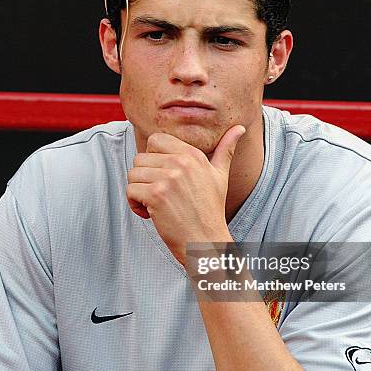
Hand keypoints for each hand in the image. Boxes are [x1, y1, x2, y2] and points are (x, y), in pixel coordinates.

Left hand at [126, 125, 244, 264]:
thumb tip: (239, 128)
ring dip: (138, 192)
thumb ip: (226, 150)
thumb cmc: (211, 211)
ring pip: (133, 174)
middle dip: (144, 177)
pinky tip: (150, 214)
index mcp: (193, 155)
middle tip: (158, 194)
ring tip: (155, 204)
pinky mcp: (157, 196)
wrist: (206, 242)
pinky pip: (130, 190)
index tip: (163, 177)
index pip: (155, 140)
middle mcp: (181, 163)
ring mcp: (169, 179)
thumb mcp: (220, 176)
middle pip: (140, 157)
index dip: (153, 159)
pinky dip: (135, 204)